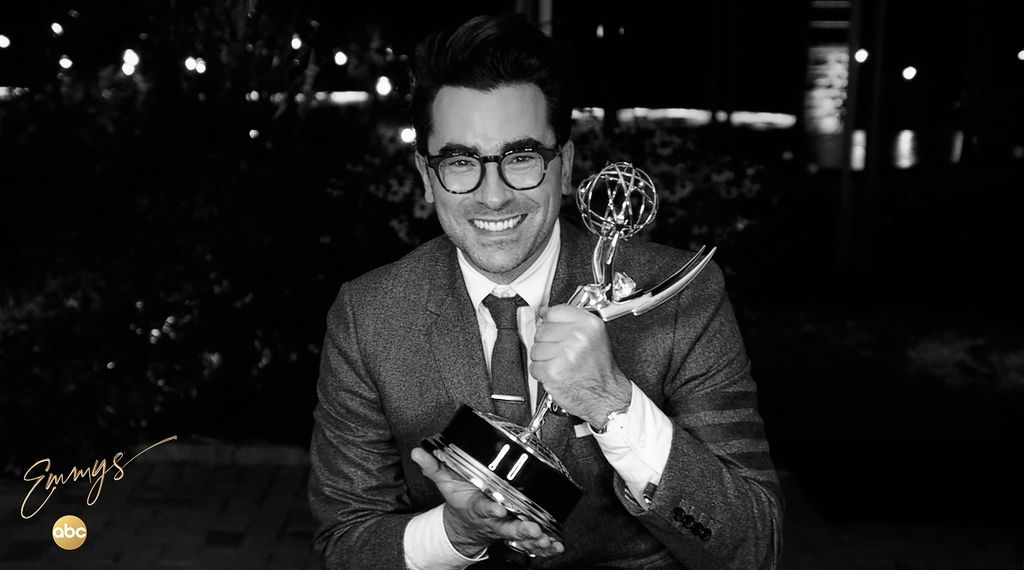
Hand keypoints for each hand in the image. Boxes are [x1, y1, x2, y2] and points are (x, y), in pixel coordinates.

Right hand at [410, 447, 564, 557]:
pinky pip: (532, 543)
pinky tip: (556, 545)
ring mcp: (506, 529)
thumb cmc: (461, 501)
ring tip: (546, 538)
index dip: (491, 509)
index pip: (484, 507)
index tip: (498, 508)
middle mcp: (494, 521)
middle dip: (520, 529)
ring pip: (522, 537)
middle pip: (508, 527)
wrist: (466, 524)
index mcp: (478, 507)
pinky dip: (545, 546)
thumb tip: (418, 452)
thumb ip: (434, 467)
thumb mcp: (445, 483)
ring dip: (535, 539)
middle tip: (532, 528)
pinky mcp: (517, 534)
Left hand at [530, 305, 631, 426]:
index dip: (550, 322)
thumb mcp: (594, 337)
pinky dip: (541, 372)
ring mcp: (565, 353)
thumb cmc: (599, 370)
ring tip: (560, 364)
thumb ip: (570, 322)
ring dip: (543, 359)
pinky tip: (556, 374)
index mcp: (589, 324)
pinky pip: (534, 366)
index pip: (553, 312)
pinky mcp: (553, 371)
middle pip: (542, 329)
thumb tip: (544, 313)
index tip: (552, 329)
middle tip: (562, 353)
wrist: (606, 396)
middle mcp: (578, 336)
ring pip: (535, 348)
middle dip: (547, 343)